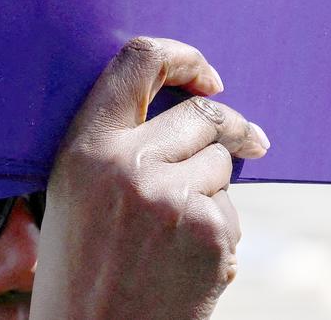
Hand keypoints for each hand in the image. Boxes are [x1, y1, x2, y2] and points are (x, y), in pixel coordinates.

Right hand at [30, 37, 270, 319]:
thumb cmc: (84, 272)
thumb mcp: (77, 194)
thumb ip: (119, 144)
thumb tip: (193, 108)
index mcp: (84, 148)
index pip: (138, 60)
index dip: (183, 58)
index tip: (208, 79)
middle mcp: (126, 164)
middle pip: (201, 114)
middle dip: (231, 128)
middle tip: (253, 142)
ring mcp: (170, 197)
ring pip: (220, 165)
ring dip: (212, 193)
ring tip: (173, 240)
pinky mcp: (207, 231)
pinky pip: (230, 212)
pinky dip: (218, 236)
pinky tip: (185, 269)